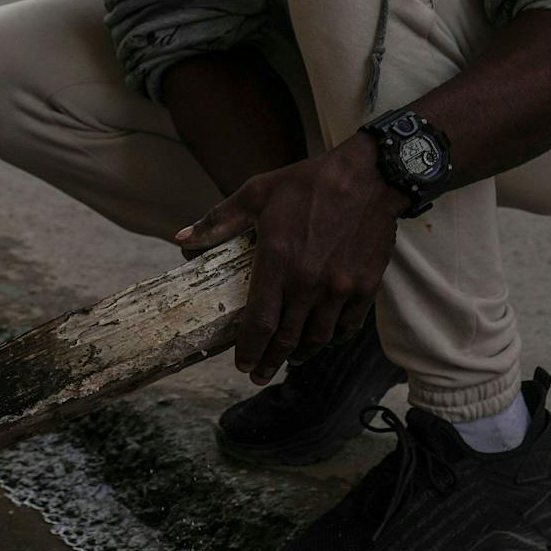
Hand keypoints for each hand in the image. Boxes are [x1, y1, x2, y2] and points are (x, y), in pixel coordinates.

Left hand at [175, 133, 406, 385]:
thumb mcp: (256, 193)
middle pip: (288, 338)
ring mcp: (340, 288)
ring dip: (301, 353)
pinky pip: (348, 326)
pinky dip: (333, 338)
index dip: (250, 349)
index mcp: (278, 261)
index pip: (260, 322)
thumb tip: (182, 240)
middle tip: (258, 373)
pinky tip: (323, 338)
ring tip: (289, 358)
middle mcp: (309, 282)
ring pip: (318, 337)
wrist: (368, 176)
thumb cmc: (307, 183)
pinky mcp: (366, 287)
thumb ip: (218, 221)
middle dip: (271, 361)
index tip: (241, 365)